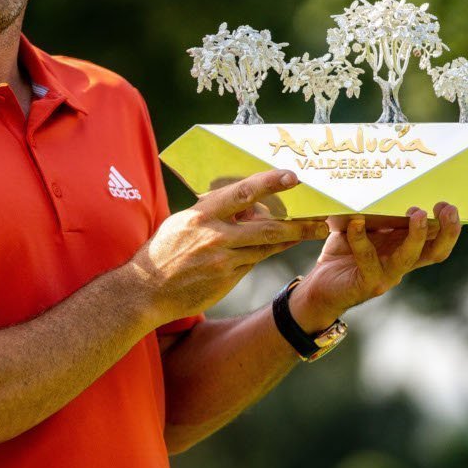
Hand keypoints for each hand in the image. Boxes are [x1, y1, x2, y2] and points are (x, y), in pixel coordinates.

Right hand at [131, 170, 329, 323]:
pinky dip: (270, 251)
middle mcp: (214, 236)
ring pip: (265, 245)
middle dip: (297, 221)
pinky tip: (285, 244)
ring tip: (314, 229)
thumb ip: (212, 213)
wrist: (145, 291)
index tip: (291, 177)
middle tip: (322, 214)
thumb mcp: (182, 224)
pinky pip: (254, 261)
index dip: (269, 184)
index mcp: (201, 215)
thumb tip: (242, 205)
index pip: (241, 194)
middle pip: (266, 226)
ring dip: (292, 237)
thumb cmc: (162, 252)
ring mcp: (222, 259)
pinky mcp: (227, 278)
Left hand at [290, 202, 462, 329]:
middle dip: (447, 231)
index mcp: (403, 250)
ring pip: (409, 257)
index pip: (435, 241)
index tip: (449, 204)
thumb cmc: (341, 254)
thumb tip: (378, 185)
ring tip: (417, 213)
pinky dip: (361, 239)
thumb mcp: (359, 230)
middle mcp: (401, 264)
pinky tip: (356, 223)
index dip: (448, 226)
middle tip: (447, 209)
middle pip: (436, 252)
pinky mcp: (368, 283)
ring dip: (417, 235)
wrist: (318, 288)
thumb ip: (373, 215)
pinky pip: (368, 259)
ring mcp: (387, 276)